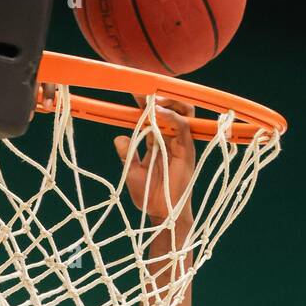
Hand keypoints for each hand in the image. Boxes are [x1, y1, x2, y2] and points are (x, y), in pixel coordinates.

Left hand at [115, 96, 195, 224]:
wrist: (162, 214)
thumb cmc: (149, 196)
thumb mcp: (132, 171)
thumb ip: (127, 154)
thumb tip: (118, 138)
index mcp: (158, 142)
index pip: (154, 116)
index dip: (145, 103)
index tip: (132, 91)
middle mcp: (171, 139)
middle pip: (171, 109)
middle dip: (158, 97)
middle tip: (141, 90)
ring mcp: (181, 144)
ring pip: (182, 112)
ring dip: (168, 102)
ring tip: (152, 98)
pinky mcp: (187, 150)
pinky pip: (182, 126)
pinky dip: (171, 117)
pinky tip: (157, 112)